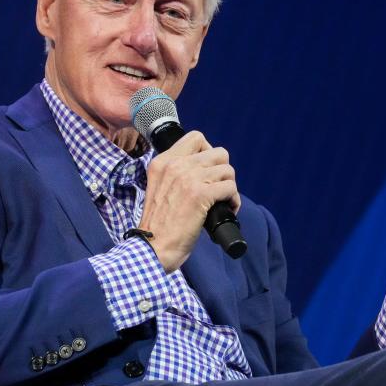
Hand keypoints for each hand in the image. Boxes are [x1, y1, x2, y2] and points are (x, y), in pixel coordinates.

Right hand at [138, 131, 239, 272]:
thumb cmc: (158, 225)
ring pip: (227, 170)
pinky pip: (230, 187)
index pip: (196, 137)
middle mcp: (175, 165)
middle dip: (223, 171)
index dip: (209, 152)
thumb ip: (175, 174)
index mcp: (163, 162)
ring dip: (230, 186)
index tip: (208, 170)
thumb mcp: (159, 188)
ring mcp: (188, 178)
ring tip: (224, 201)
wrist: (152, 247)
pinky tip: (228, 210)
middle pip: (218, 152)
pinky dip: (234, 201)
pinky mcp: (200, 194)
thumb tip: (205, 169)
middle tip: (218, 188)